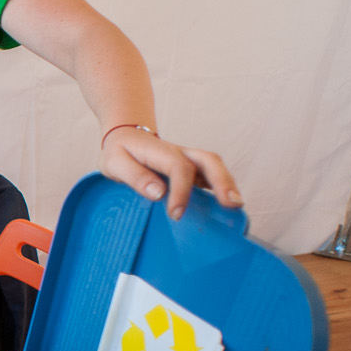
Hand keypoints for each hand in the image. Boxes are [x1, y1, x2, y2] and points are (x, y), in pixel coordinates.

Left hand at [100, 127, 241, 218]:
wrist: (125, 136)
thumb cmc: (119, 152)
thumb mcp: (114, 163)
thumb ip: (134, 176)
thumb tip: (158, 193)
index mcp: (160, 151)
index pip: (178, 167)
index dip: (181, 191)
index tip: (176, 214)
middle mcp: (179, 152)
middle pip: (208, 160)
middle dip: (222, 181)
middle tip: (230, 204)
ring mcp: (188, 159)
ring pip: (214, 165)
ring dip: (227, 183)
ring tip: (235, 205)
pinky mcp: (192, 168)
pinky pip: (211, 174)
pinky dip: (222, 187)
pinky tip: (227, 204)